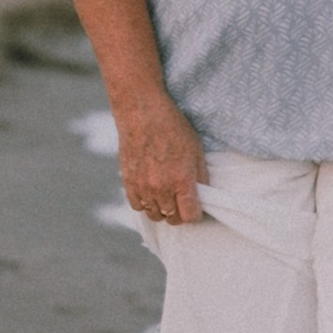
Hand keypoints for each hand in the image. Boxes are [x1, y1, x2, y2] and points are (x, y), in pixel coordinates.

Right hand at [116, 91, 206, 226]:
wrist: (142, 113)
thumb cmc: (173, 128)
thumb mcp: (196, 151)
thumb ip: (201, 177)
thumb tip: (203, 196)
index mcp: (181, 180)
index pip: (190, 216)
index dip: (196, 214)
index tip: (196, 208)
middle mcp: (161, 188)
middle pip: (172, 219)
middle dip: (180, 214)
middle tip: (182, 202)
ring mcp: (142, 186)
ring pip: (154, 215)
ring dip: (162, 210)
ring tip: (167, 198)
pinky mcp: (128, 182)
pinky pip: (137, 206)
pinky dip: (145, 204)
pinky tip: (151, 193)